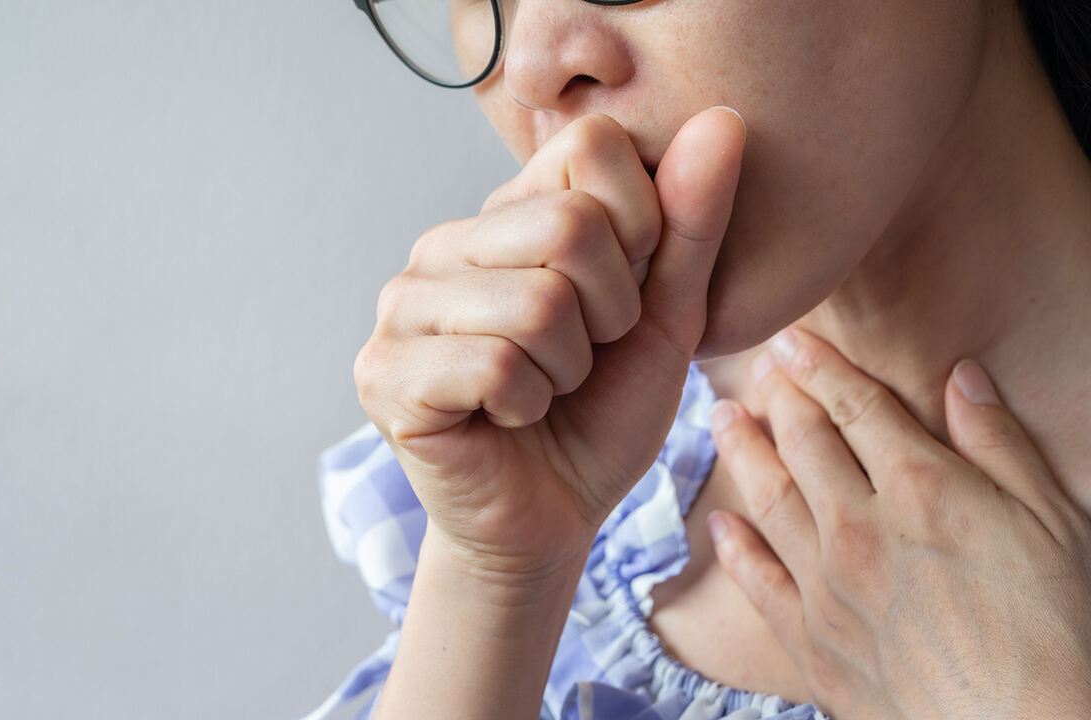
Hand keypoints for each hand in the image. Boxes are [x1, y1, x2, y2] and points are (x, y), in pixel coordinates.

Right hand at [354, 107, 746, 582]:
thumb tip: (722, 119)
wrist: (550, 516)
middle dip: (610, 314)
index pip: (592, 146)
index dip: (641, 229)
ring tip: (542, 390)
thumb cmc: (601, 413)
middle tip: (583, 357)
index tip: (623, 297)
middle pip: (570, 227)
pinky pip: (494, 366)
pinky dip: (526, 405)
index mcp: (504, 213)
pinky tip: (505, 418)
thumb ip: (689, 223)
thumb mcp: (664, 316)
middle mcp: (443, 244)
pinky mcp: (384, 374)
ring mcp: (403, 307)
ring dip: (568, 370)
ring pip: (536, 304)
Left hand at [705, 327, 1090, 718]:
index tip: (791, 341)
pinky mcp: (810, 640)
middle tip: (756, 369)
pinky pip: (757, 582)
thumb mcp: (1052, 521)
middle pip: (804, 444)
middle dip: (777, 399)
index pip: (856, 407)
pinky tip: (716, 524)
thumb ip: (999, 445)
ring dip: (740, 452)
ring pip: (768, 499)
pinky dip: (733, 550)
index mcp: (920, 489)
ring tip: (720, 418)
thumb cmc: (1053, 632)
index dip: (820, 368)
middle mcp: (859, 527)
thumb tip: (962, 378)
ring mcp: (827, 585)